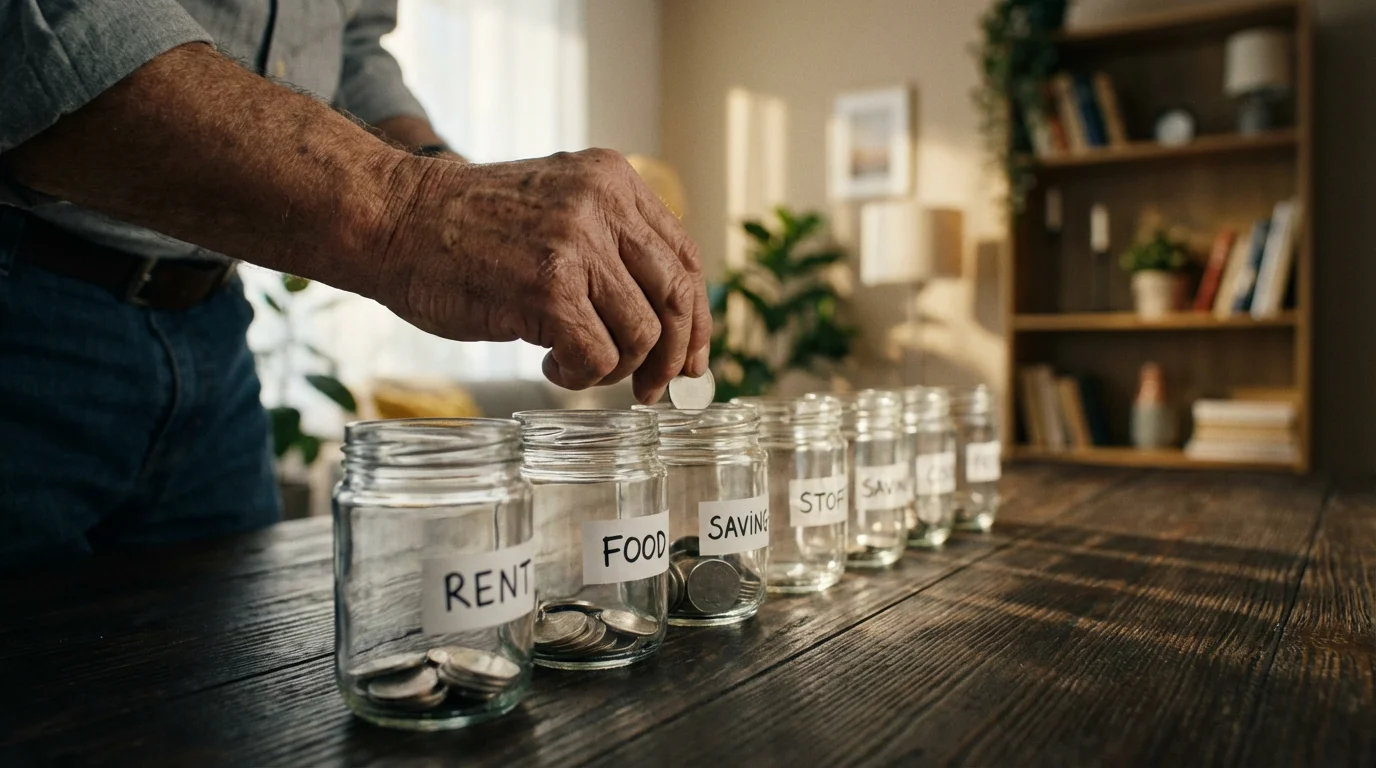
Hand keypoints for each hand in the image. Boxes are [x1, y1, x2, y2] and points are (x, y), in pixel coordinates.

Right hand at [376, 148, 711, 402]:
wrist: (391, 220)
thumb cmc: (465, 229)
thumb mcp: (555, 207)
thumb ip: (610, 243)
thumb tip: (669, 321)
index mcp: (613, 180)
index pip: (686, 258)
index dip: (697, 318)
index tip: (692, 359)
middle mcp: (603, 204)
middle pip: (678, 297)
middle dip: (673, 357)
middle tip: (653, 391)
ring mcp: (576, 245)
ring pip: (642, 335)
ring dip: (615, 368)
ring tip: (573, 362)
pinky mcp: (548, 289)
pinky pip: (599, 357)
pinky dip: (581, 375)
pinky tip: (550, 362)